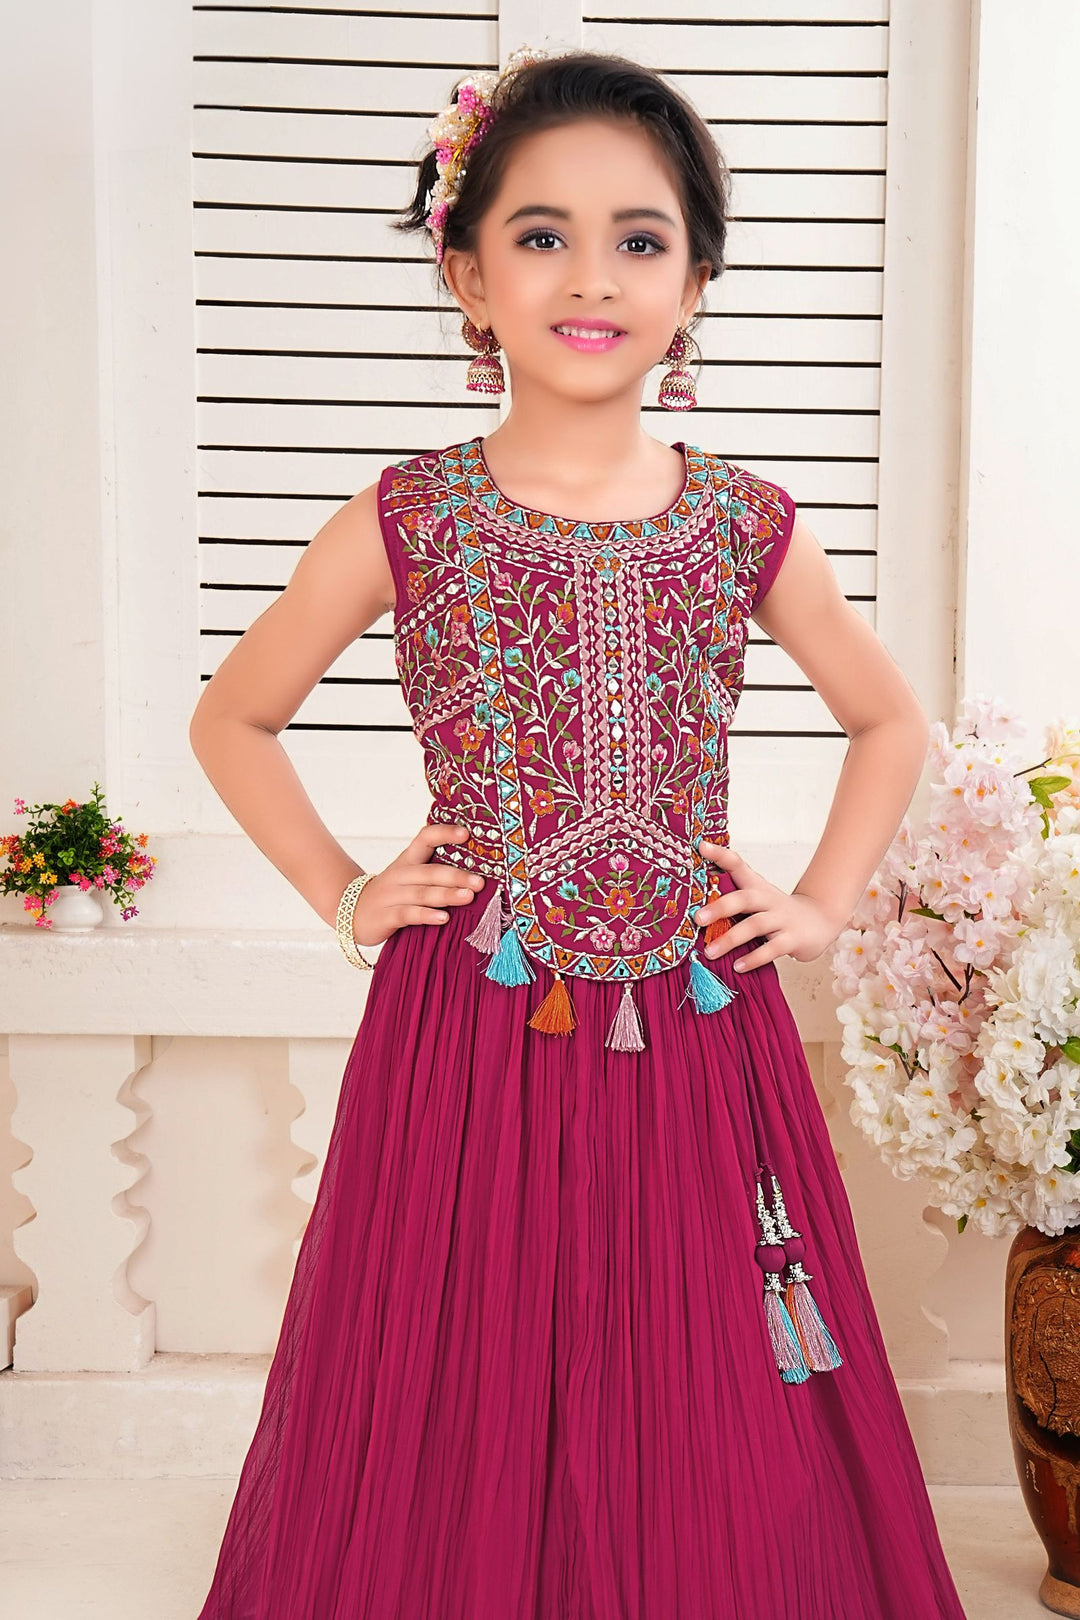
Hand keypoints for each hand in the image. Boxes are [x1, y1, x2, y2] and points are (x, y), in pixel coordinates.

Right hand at [350, 822, 484, 947]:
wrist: (351, 912)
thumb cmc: (391, 895)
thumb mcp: (408, 878)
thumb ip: (433, 874)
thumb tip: (474, 873)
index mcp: (407, 860)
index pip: (425, 838)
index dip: (444, 833)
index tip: (466, 834)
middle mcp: (399, 874)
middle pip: (430, 872)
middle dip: (456, 876)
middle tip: (479, 882)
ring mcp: (391, 895)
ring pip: (422, 893)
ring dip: (446, 895)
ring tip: (468, 897)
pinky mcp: (386, 916)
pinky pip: (408, 914)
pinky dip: (427, 915)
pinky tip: (443, 918)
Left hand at [694, 841, 843, 971]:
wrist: (821, 920)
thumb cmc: (778, 912)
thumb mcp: (757, 898)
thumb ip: (731, 898)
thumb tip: (692, 908)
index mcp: (756, 887)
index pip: (738, 865)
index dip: (720, 855)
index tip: (701, 845)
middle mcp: (768, 900)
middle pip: (744, 898)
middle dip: (720, 907)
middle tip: (698, 918)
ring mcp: (782, 919)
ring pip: (755, 925)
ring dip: (731, 939)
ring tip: (710, 952)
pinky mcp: (793, 939)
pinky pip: (772, 949)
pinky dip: (754, 958)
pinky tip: (738, 966)